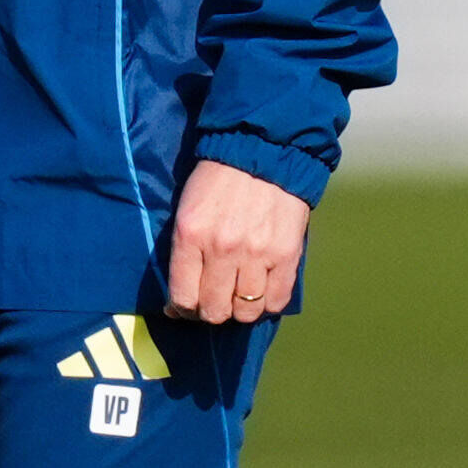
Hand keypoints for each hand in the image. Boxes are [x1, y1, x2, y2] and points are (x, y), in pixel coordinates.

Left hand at [166, 158, 307, 323]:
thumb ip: (185, 250)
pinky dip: (268, 304)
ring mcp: (257, 254)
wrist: (261, 153)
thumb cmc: (216, 180)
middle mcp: (223, 249)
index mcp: (190, 236)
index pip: (183, 296)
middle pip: (214, 310)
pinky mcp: (287, 255)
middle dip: (209, 313)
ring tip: (237, 297)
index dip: (181, 310)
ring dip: (239, 310)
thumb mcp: (187, 210)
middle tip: (211, 303)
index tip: (182, 308)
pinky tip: (261, 292)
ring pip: (246, 311)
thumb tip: (183, 294)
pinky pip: (277, 300)